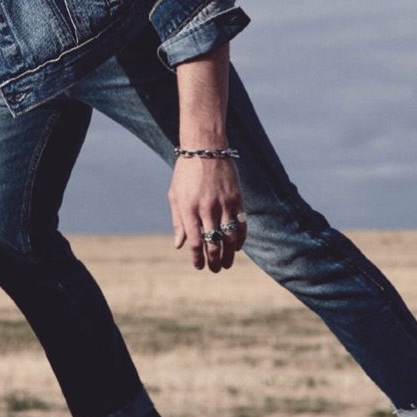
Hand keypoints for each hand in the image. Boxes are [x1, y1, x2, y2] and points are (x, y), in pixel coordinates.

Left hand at [168, 155, 246, 271]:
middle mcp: (207, 209)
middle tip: (214, 269)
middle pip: (213, 243)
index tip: (199, 266)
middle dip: (214, 261)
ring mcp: (223, 204)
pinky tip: (237, 246)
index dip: (198, 258)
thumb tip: (179, 245)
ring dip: (229, 255)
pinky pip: (241, 224)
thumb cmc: (186, 172)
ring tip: (226, 264)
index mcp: (188, 209)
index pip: (195, 242)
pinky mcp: (236, 198)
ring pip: (229, 237)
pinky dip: (240, 238)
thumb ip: (178, 221)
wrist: (205, 148)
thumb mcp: (175, 195)